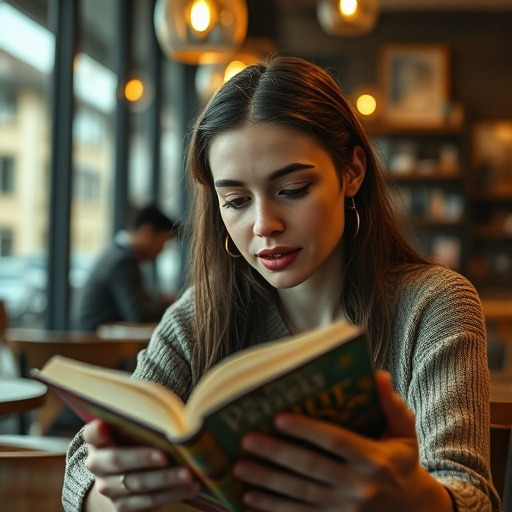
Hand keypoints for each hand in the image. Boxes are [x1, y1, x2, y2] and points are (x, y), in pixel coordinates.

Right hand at [84, 420, 200, 510]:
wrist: (120, 477)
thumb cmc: (134, 440)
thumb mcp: (132, 428)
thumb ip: (142, 421)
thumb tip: (170, 414)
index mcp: (98, 440)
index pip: (92, 433)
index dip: (97, 431)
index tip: (104, 426)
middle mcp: (97, 465)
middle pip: (117, 461)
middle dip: (143, 458)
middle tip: (165, 456)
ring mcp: (109, 488)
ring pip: (137, 484)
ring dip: (166, 479)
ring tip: (189, 473)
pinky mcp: (123, 507)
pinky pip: (149, 501)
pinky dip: (172, 493)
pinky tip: (191, 486)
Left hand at [233, 371, 452, 511]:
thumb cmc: (403, 463)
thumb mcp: (405, 434)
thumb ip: (392, 405)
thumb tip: (379, 375)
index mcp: (373, 460)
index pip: (335, 441)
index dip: (306, 430)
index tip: (279, 418)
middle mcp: (358, 486)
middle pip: (310, 467)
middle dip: (276, 454)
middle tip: (247, 440)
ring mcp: (345, 509)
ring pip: (299, 493)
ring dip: (267, 481)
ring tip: (240, 467)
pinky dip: (273, 508)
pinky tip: (250, 498)